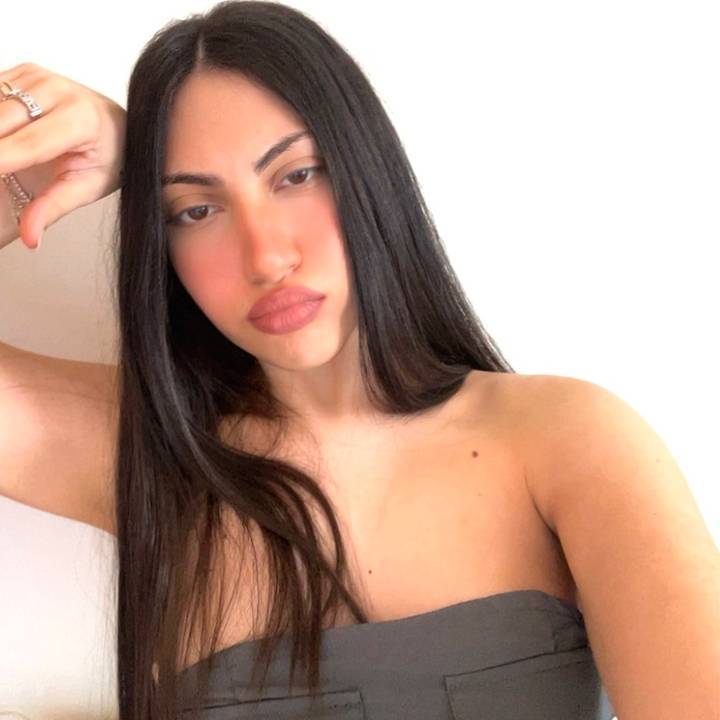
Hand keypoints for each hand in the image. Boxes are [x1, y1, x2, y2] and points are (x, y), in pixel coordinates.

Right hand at [0, 62, 125, 249]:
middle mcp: (60, 91)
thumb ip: (55, 208)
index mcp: (81, 120)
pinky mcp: (22, 72)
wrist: (119, 125)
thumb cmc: (106, 158)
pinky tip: (4, 144)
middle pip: (3, 121)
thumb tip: (30, 238)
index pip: (30, 144)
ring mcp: (39, 76)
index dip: (1, 159)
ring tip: (6, 170)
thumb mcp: (88, 188)